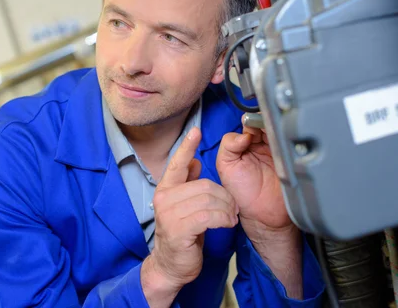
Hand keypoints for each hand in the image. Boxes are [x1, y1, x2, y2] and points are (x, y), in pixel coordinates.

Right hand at [141, 127, 237, 307]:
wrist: (171, 266)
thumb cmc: (181, 235)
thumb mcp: (184, 206)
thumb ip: (187, 184)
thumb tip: (194, 162)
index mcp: (165, 190)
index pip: (176, 164)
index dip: (186, 147)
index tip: (195, 131)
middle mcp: (164, 199)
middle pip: (205, 185)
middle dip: (225, 196)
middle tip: (233, 207)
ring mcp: (169, 215)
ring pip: (209, 200)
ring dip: (227, 209)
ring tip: (231, 217)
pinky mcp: (179, 230)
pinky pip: (209, 216)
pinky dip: (223, 219)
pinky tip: (227, 223)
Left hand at [216, 124, 289, 231]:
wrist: (263, 214)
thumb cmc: (242, 192)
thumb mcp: (226, 166)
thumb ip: (228, 146)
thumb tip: (243, 134)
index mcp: (246, 143)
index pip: (250, 123)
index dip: (251, 120)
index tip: (251, 122)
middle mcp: (264, 144)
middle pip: (268, 122)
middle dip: (266, 122)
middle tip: (263, 129)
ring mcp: (279, 150)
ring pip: (281, 130)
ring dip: (277, 129)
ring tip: (272, 138)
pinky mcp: (293, 158)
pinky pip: (292, 143)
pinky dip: (289, 140)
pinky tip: (282, 145)